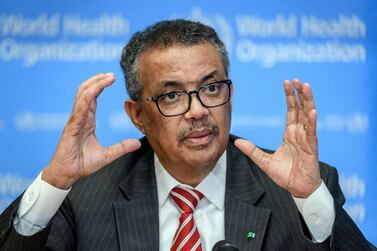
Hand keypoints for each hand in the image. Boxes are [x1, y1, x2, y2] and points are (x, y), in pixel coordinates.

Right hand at [42, 73, 140, 188]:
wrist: (68, 174)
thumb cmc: (82, 163)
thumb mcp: (107, 155)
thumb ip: (121, 147)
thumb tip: (137, 143)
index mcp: (87, 121)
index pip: (93, 97)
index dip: (100, 86)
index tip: (112, 78)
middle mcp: (81, 117)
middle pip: (87, 91)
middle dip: (98, 80)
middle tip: (111, 74)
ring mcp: (75, 120)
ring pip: (83, 95)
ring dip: (95, 83)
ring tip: (107, 76)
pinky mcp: (72, 126)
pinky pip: (80, 108)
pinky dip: (87, 97)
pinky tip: (96, 90)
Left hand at [235, 79, 320, 197]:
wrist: (297, 189)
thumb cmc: (285, 175)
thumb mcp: (264, 161)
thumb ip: (252, 151)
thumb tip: (236, 142)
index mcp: (290, 134)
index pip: (291, 111)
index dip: (290, 97)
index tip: (287, 83)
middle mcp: (299, 134)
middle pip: (300, 109)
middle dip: (299, 94)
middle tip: (296, 79)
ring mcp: (306, 140)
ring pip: (308, 117)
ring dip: (308, 102)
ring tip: (306, 87)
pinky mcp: (311, 149)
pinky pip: (312, 133)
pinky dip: (312, 122)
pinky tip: (312, 111)